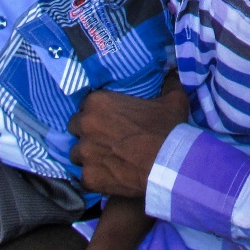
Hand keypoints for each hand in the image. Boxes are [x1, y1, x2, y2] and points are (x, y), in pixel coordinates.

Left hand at [68, 78, 189, 195]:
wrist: (169, 164)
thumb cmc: (167, 128)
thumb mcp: (173, 100)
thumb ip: (169, 83)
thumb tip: (173, 71)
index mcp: (98, 102)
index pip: (86, 105)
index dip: (97, 113)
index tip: (109, 120)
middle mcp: (85, 125)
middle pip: (76, 128)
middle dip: (87, 133)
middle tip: (106, 139)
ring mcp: (84, 153)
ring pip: (77, 154)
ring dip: (89, 156)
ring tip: (107, 160)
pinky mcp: (88, 177)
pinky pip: (85, 178)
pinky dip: (96, 178)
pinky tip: (111, 177)